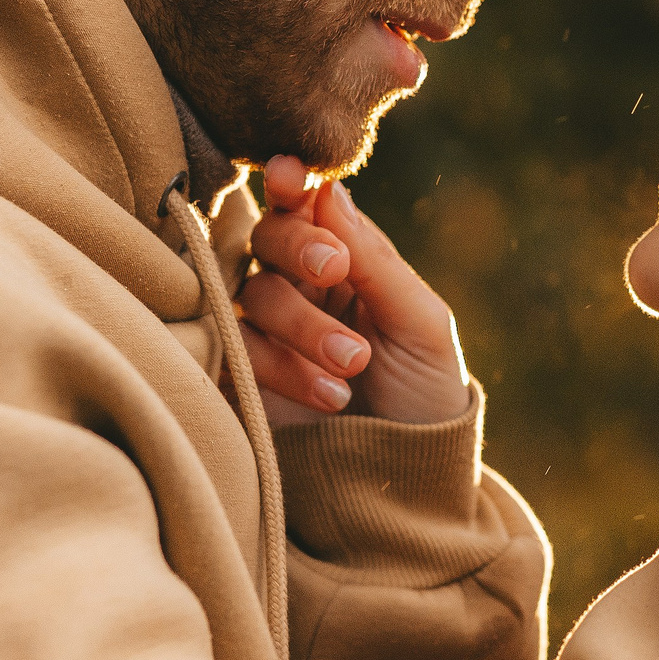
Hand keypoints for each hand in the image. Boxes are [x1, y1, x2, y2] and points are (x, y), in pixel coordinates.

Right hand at [238, 157, 473, 426]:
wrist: (409, 484)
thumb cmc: (426, 394)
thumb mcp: (422, 325)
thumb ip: (377, 260)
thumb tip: (329, 190)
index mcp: (345, 262)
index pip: (307, 208)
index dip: (290, 185)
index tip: (290, 176)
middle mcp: (298, 288)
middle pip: (268, 238)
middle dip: (298, 245)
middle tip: (335, 268)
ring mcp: (266, 334)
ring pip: (253, 294)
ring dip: (303, 324)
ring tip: (355, 366)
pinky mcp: (240, 380)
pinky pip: (232, 350)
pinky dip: (278, 368)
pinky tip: (330, 397)